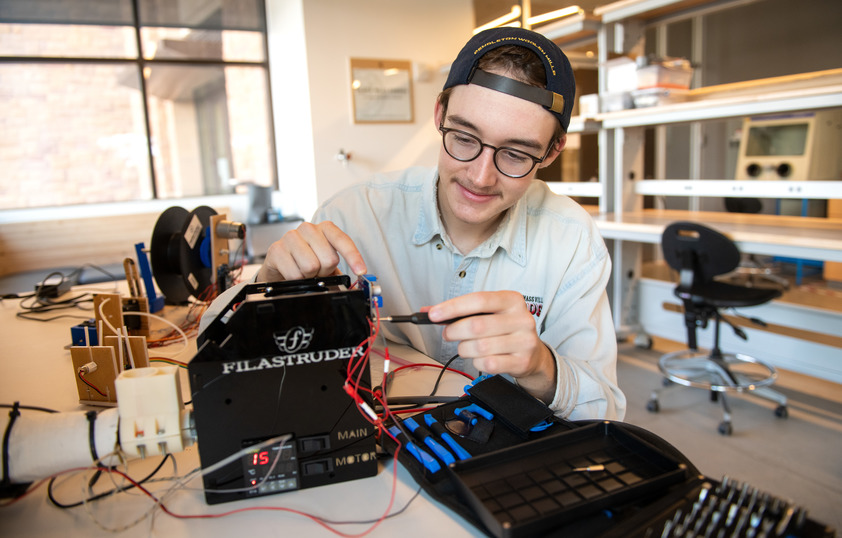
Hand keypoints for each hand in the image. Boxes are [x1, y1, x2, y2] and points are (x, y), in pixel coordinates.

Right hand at [256, 221, 366, 281]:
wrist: (278, 265)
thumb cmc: (305, 261)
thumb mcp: (325, 262)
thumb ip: (340, 268)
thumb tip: (356, 281)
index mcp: (325, 228)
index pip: (342, 240)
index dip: (353, 257)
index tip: (360, 271)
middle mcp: (308, 228)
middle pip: (329, 259)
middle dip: (324, 271)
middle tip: (317, 271)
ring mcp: (290, 237)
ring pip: (311, 266)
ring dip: (309, 276)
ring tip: (304, 271)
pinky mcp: (276, 249)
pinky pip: (295, 274)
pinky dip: (296, 280)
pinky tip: (292, 272)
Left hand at [428, 291, 555, 402]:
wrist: (533, 354)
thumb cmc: (505, 330)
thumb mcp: (489, 313)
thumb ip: (460, 311)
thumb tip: (428, 312)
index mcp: (512, 300)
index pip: (478, 300)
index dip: (453, 307)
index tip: (433, 314)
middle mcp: (521, 318)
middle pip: (476, 325)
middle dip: (454, 331)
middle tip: (448, 334)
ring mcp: (524, 341)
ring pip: (480, 347)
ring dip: (464, 349)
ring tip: (466, 347)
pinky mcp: (522, 361)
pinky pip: (488, 364)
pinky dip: (477, 362)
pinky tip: (480, 357)